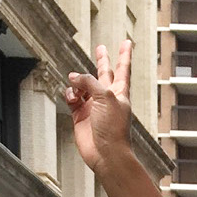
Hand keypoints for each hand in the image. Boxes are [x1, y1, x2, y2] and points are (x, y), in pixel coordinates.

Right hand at [65, 41, 133, 178]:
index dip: (124, 55)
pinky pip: (72, 99)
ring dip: (77, 83)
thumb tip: (73, 78)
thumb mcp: (105, 97)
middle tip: (100, 48)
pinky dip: (70, 95)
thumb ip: (89, 82)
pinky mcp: (80, 116)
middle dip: (102, 61)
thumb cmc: (113, 128)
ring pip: (82, 86)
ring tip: (76, 88)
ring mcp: (93, 107)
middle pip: (103, 74)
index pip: (122, 69)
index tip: (127, 42)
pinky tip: (71, 97)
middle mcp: (106, 98)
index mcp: (119, 92)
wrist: (106, 154)